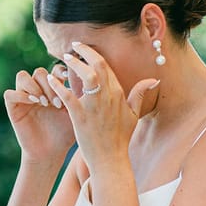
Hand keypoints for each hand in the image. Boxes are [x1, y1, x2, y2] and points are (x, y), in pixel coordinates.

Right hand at [4, 65, 76, 165]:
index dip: (60, 72)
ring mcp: (24, 98)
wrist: (51, 152)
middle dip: (48, 85)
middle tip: (56, 103)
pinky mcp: (13, 108)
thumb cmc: (65, 134)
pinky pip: (9, 94)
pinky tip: (33, 103)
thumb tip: (89, 74)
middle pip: (39, 72)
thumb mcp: (74, 111)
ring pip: (22, 76)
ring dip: (34, 86)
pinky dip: (20, 95)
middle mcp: (37, 91)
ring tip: (44, 102)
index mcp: (52, 89)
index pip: (53, 70)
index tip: (67, 80)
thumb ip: (77, 93)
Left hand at [47, 43, 157, 171]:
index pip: (107, 67)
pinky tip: (51, 79)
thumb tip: (153, 79)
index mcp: (118, 93)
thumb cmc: (121, 138)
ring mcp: (94, 106)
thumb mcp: (134, 115)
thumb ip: (140, 94)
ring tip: (64, 58)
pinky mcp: (80, 116)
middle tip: (73, 47)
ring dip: (74, 64)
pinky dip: (59, 85)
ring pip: (86, 76)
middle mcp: (108, 96)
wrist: (110, 159)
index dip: (94, 55)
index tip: (84, 49)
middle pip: (98, 65)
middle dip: (85, 52)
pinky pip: (68, 95)